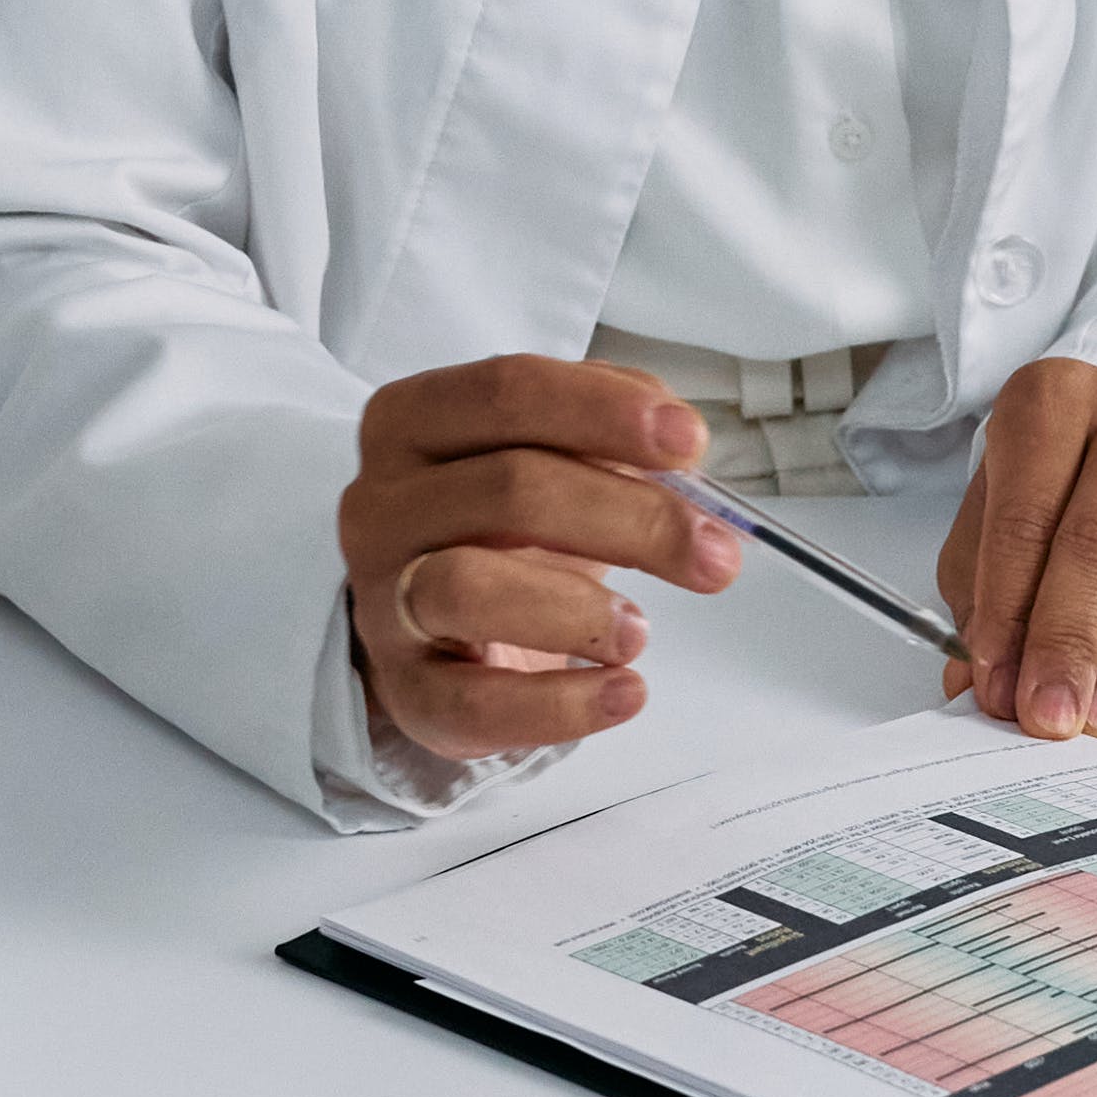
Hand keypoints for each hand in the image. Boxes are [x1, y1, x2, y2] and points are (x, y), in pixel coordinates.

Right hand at [341, 354, 740, 763]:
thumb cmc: (502, 524)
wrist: (434, 620)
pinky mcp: (404, 689)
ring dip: (579, 609)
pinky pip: (472, 704)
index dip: (602, 411)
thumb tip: (679, 445)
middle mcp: (381, 502)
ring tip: (642, 630)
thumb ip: (607, 430)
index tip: (690, 442)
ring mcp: (382, 599)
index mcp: (413, 421)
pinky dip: (560, 705)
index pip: (505, 392)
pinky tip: (625, 693)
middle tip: (715, 555)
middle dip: (631, 518)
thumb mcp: (549, 453)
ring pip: (468, 588)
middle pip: (508, 489)